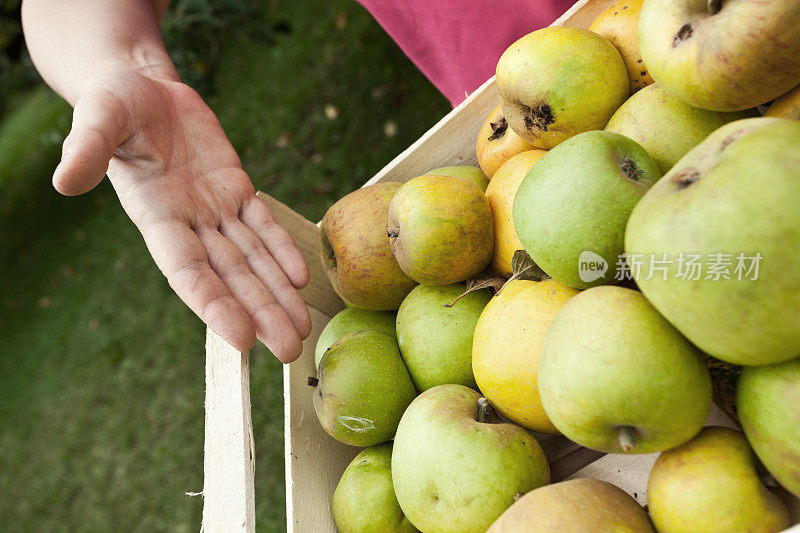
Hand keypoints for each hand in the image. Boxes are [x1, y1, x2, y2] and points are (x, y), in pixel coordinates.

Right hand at [54, 68, 310, 360]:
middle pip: (231, 277)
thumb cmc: (113, 103)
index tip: (242, 337)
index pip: (189, 272)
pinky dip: (282, 249)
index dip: (215, 304)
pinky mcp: (235, 187)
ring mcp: (215, 208)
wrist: (142, 86)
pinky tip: (301, 278)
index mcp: (155, 216)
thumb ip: (88, 150)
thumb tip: (64, 181)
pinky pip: (263, 223)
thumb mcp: (98, 118)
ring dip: (278, 294)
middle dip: (261, 314)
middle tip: (289, 351)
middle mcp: (189, 222)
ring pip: (253, 258)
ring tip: (301, 329)